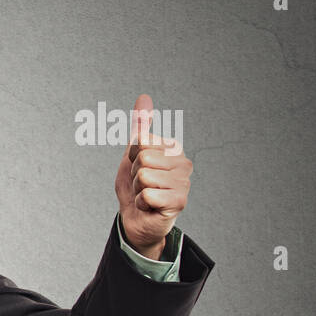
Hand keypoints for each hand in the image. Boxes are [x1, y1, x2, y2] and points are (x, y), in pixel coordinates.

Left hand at [115, 93, 191, 259]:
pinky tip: (150, 207)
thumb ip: (140, 126)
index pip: (141, 141)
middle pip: (143, 158)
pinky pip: (147, 195)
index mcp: (173, 148)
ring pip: (144, 176)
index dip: (131, 157)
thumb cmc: (135, 186)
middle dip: (134, 174)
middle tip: (141, 185)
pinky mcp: (180, 201)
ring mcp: (184, 182)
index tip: (138, 168)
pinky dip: (141, 203)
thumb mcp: (132, 154)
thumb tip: (144, 97)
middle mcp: (183, 163)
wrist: (135, 218)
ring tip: (146, 195)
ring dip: (137, 190)